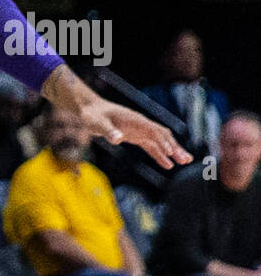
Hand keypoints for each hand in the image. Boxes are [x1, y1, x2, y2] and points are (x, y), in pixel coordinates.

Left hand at [74, 97, 192, 169]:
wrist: (89, 110)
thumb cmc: (92, 115)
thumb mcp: (97, 123)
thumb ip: (108, 131)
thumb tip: (118, 139)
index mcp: (135, 120)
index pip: (153, 131)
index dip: (162, 141)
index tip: (170, 153)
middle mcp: (141, 124)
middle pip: (162, 136)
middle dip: (174, 147)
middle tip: (186, 160)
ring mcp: (139, 130)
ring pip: (160, 142)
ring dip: (172, 152)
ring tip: (185, 162)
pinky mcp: (135, 136)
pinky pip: (151, 146)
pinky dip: (160, 155)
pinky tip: (168, 165)